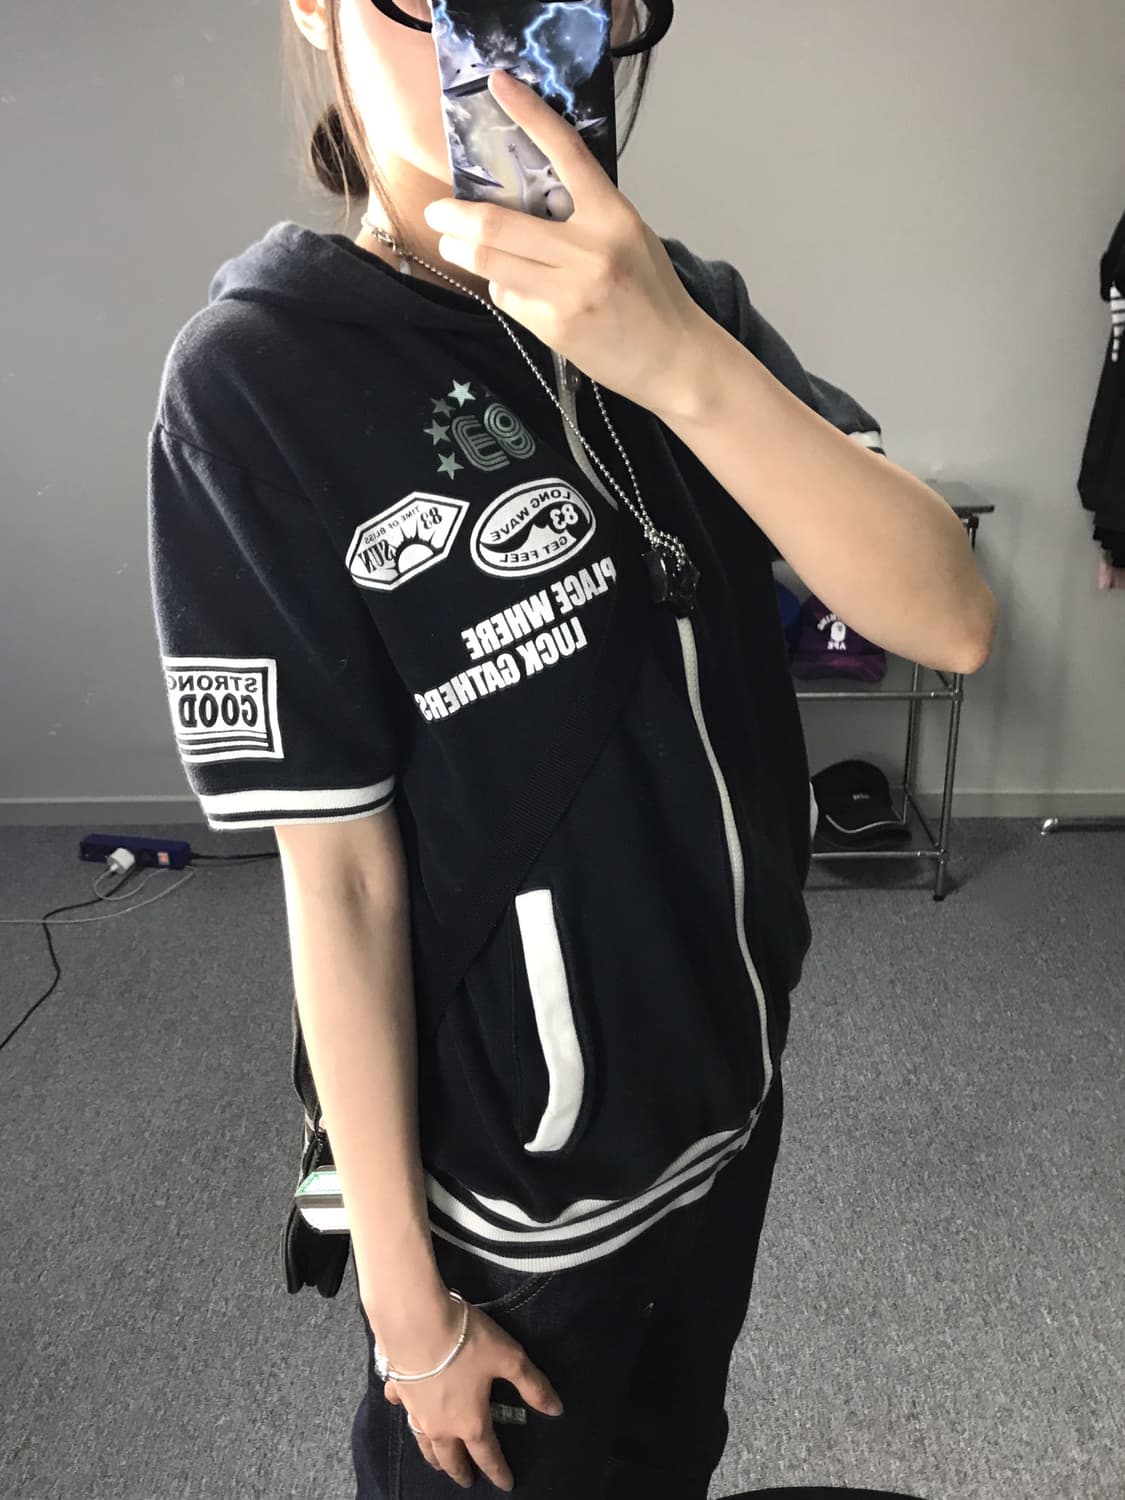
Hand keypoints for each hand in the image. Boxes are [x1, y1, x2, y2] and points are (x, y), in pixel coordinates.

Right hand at [382, 1301, 562, 1491]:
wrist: (415, 1321)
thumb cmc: (466, 1341)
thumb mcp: (509, 1358)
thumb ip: (532, 1385)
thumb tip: (556, 1410)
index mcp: (470, 1422)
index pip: (488, 1455)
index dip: (499, 1471)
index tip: (506, 1485)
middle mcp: (440, 1425)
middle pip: (451, 1458)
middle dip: (461, 1471)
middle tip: (467, 1480)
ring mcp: (415, 1410)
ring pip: (423, 1442)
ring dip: (432, 1456)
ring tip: (437, 1463)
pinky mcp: (397, 1388)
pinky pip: (401, 1408)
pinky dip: (404, 1413)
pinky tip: (404, 1410)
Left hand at [422, 69, 709, 420]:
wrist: (671, 357)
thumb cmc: (650, 293)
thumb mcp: (628, 236)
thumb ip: (585, 213)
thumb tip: (529, 197)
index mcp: (612, 215)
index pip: (565, 152)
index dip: (529, 115)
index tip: (499, 85)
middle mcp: (588, 249)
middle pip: (497, 225)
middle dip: (454, 218)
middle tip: (438, 213)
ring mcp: (568, 291)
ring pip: (491, 263)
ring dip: (461, 252)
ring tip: (453, 245)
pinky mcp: (555, 327)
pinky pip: (509, 299)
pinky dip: (502, 290)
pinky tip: (515, 291)